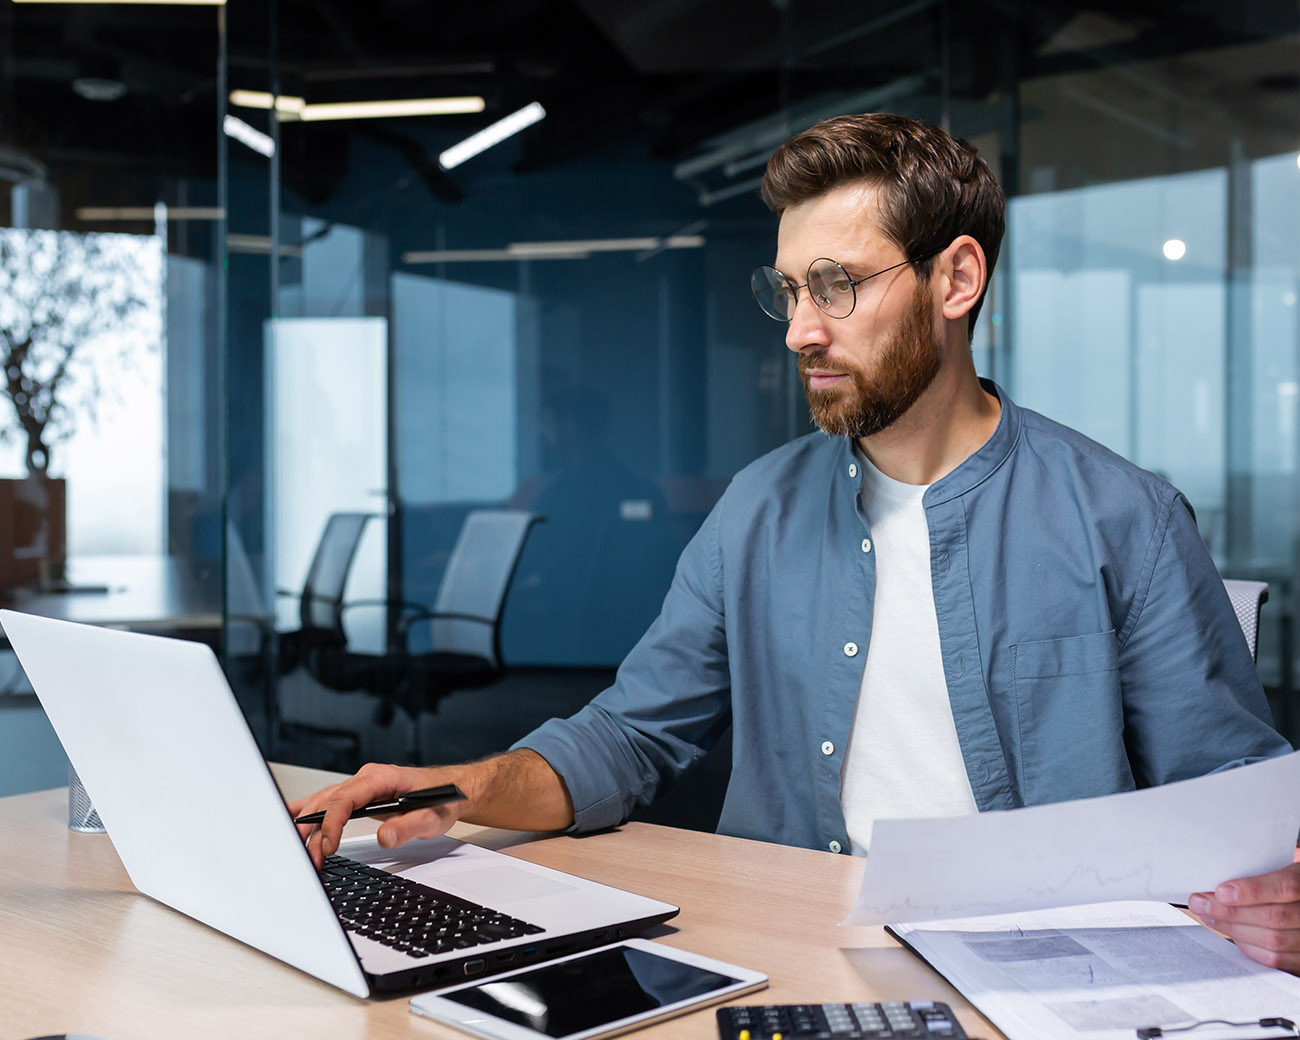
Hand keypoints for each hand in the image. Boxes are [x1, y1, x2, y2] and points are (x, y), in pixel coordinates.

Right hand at [288, 762, 465, 869]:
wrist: (453, 789)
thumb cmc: (443, 799)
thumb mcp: (434, 817)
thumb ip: (410, 826)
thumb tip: (384, 837)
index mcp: (381, 778)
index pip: (346, 798)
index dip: (333, 823)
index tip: (328, 847)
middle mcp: (367, 778)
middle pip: (329, 801)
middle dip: (315, 831)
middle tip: (310, 860)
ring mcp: (361, 785)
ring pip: (324, 802)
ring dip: (310, 827)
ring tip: (298, 852)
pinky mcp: (359, 795)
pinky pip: (328, 801)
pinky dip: (308, 811)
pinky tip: (290, 818)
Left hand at [1189, 861, 1299, 972]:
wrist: (1299, 901)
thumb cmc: (1284, 880)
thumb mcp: (1277, 864)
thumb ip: (1256, 870)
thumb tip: (1217, 877)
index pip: (1286, 886)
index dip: (1253, 891)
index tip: (1221, 892)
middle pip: (1274, 917)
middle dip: (1230, 912)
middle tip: (1200, 903)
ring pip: (1274, 941)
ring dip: (1233, 929)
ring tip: (1210, 916)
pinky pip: (1277, 960)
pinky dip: (1249, 947)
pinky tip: (1232, 933)